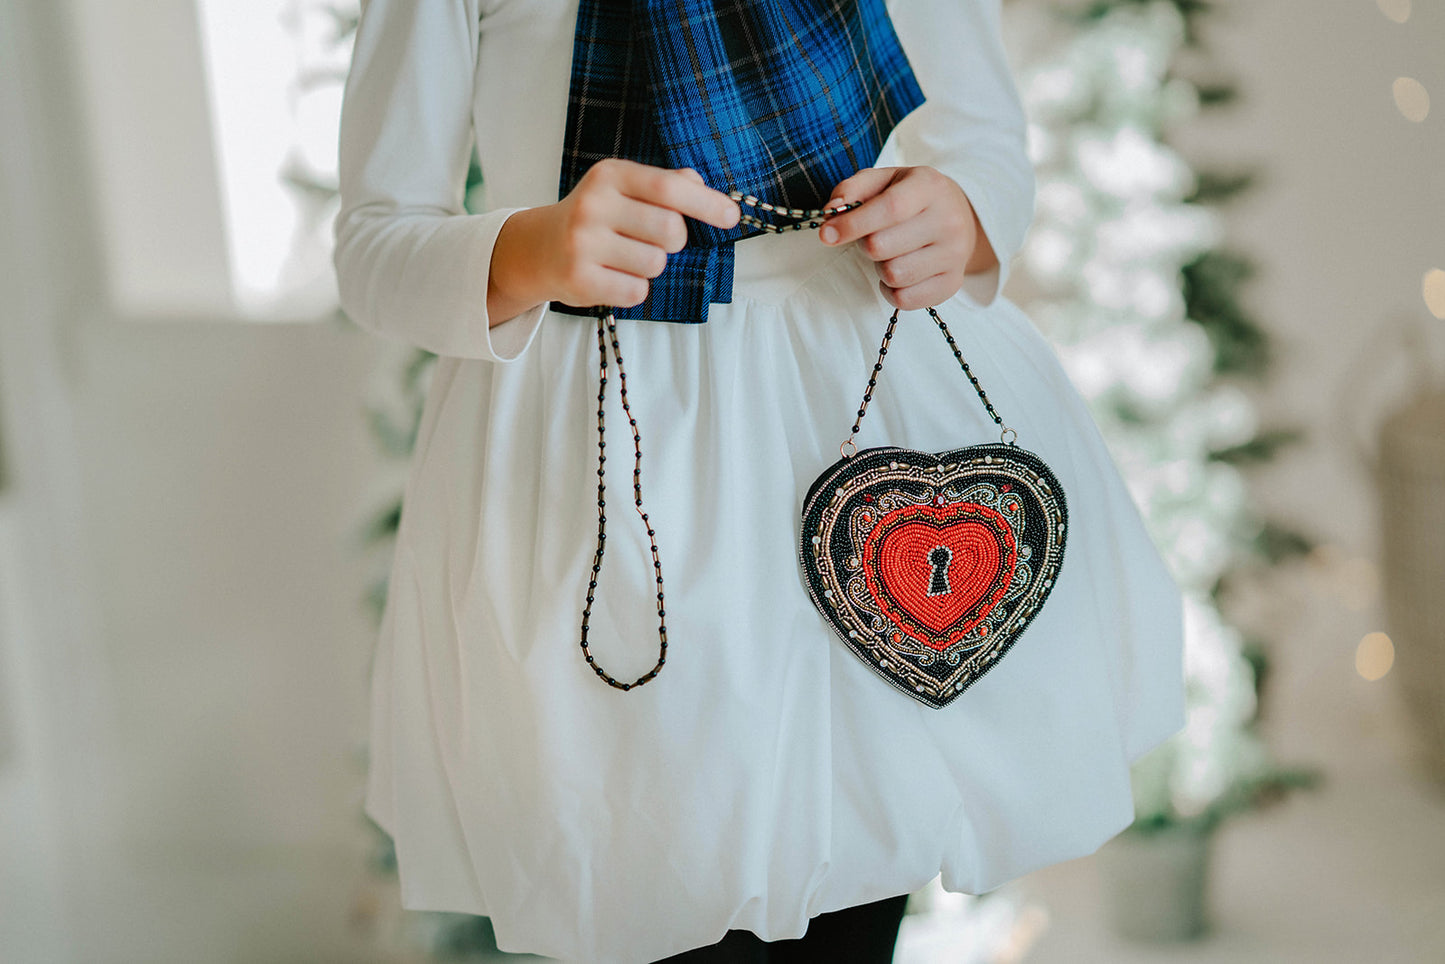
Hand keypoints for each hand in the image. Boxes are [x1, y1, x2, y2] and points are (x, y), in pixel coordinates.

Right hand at [487, 159, 740, 322]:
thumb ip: (664, 184)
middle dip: (673, 241)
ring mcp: (583, 244)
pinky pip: (636, 291)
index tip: (731, 217)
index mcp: (610, 175)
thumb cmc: (598, 216)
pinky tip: (613, 275)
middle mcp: (593, 205)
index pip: (668, 188)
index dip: (706, 203)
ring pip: (655, 264)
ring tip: (625, 257)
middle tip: (652, 239)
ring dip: (651, 266)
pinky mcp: (580, 279)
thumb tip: (700, 185)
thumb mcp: (623, 188)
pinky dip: (634, 288)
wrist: (539, 248)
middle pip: (670, 231)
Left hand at [819, 166, 996, 310]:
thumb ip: (852, 189)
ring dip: (879, 268)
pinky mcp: (953, 283)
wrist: (958, 215)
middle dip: (865, 245)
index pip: (890, 209)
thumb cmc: (909, 197)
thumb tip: (830, 214)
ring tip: (890, 254)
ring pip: (894, 275)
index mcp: (929, 186)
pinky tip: (899, 272)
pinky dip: (891, 290)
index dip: (853, 224)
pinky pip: (905, 299)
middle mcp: (948, 220)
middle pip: (882, 247)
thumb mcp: (882, 181)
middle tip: (872, 237)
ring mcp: (955, 254)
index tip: (827, 235)